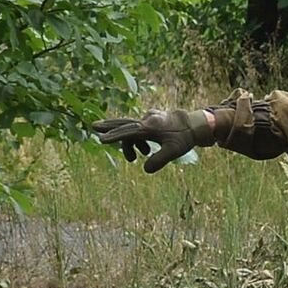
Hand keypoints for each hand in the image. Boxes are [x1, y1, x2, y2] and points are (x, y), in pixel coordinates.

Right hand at [92, 109, 213, 172]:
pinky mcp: (150, 119)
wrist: (194, 124)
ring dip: (130, 143)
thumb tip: (145, 170)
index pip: (129, 132)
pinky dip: (137, 139)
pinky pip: (138, 128)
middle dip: (108, 126)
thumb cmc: (184, 138)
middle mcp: (147, 120)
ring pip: (131, 128)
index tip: (102, 139)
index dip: (114, 136)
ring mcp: (148, 118)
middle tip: (93, 126)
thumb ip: (159, 161)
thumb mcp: (174, 152)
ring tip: (136, 157)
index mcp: (150, 127)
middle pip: (123, 123)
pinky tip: (145, 150)